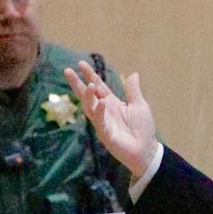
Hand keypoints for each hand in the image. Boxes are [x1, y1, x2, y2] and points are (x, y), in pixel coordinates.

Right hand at [64, 61, 158, 177]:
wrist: (146, 150)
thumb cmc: (143, 128)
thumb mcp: (139, 105)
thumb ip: (133, 91)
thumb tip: (134, 74)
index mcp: (111, 103)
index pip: (98, 87)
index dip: (90, 75)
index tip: (81, 64)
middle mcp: (104, 111)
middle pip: (87, 95)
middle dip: (77, 84)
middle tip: (67, 71)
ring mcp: (103, 122)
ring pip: (90, 108)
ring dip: (88, 97)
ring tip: (90, 86)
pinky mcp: (105, 134)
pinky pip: (100, 122)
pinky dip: (100, 112)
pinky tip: (101, 103)